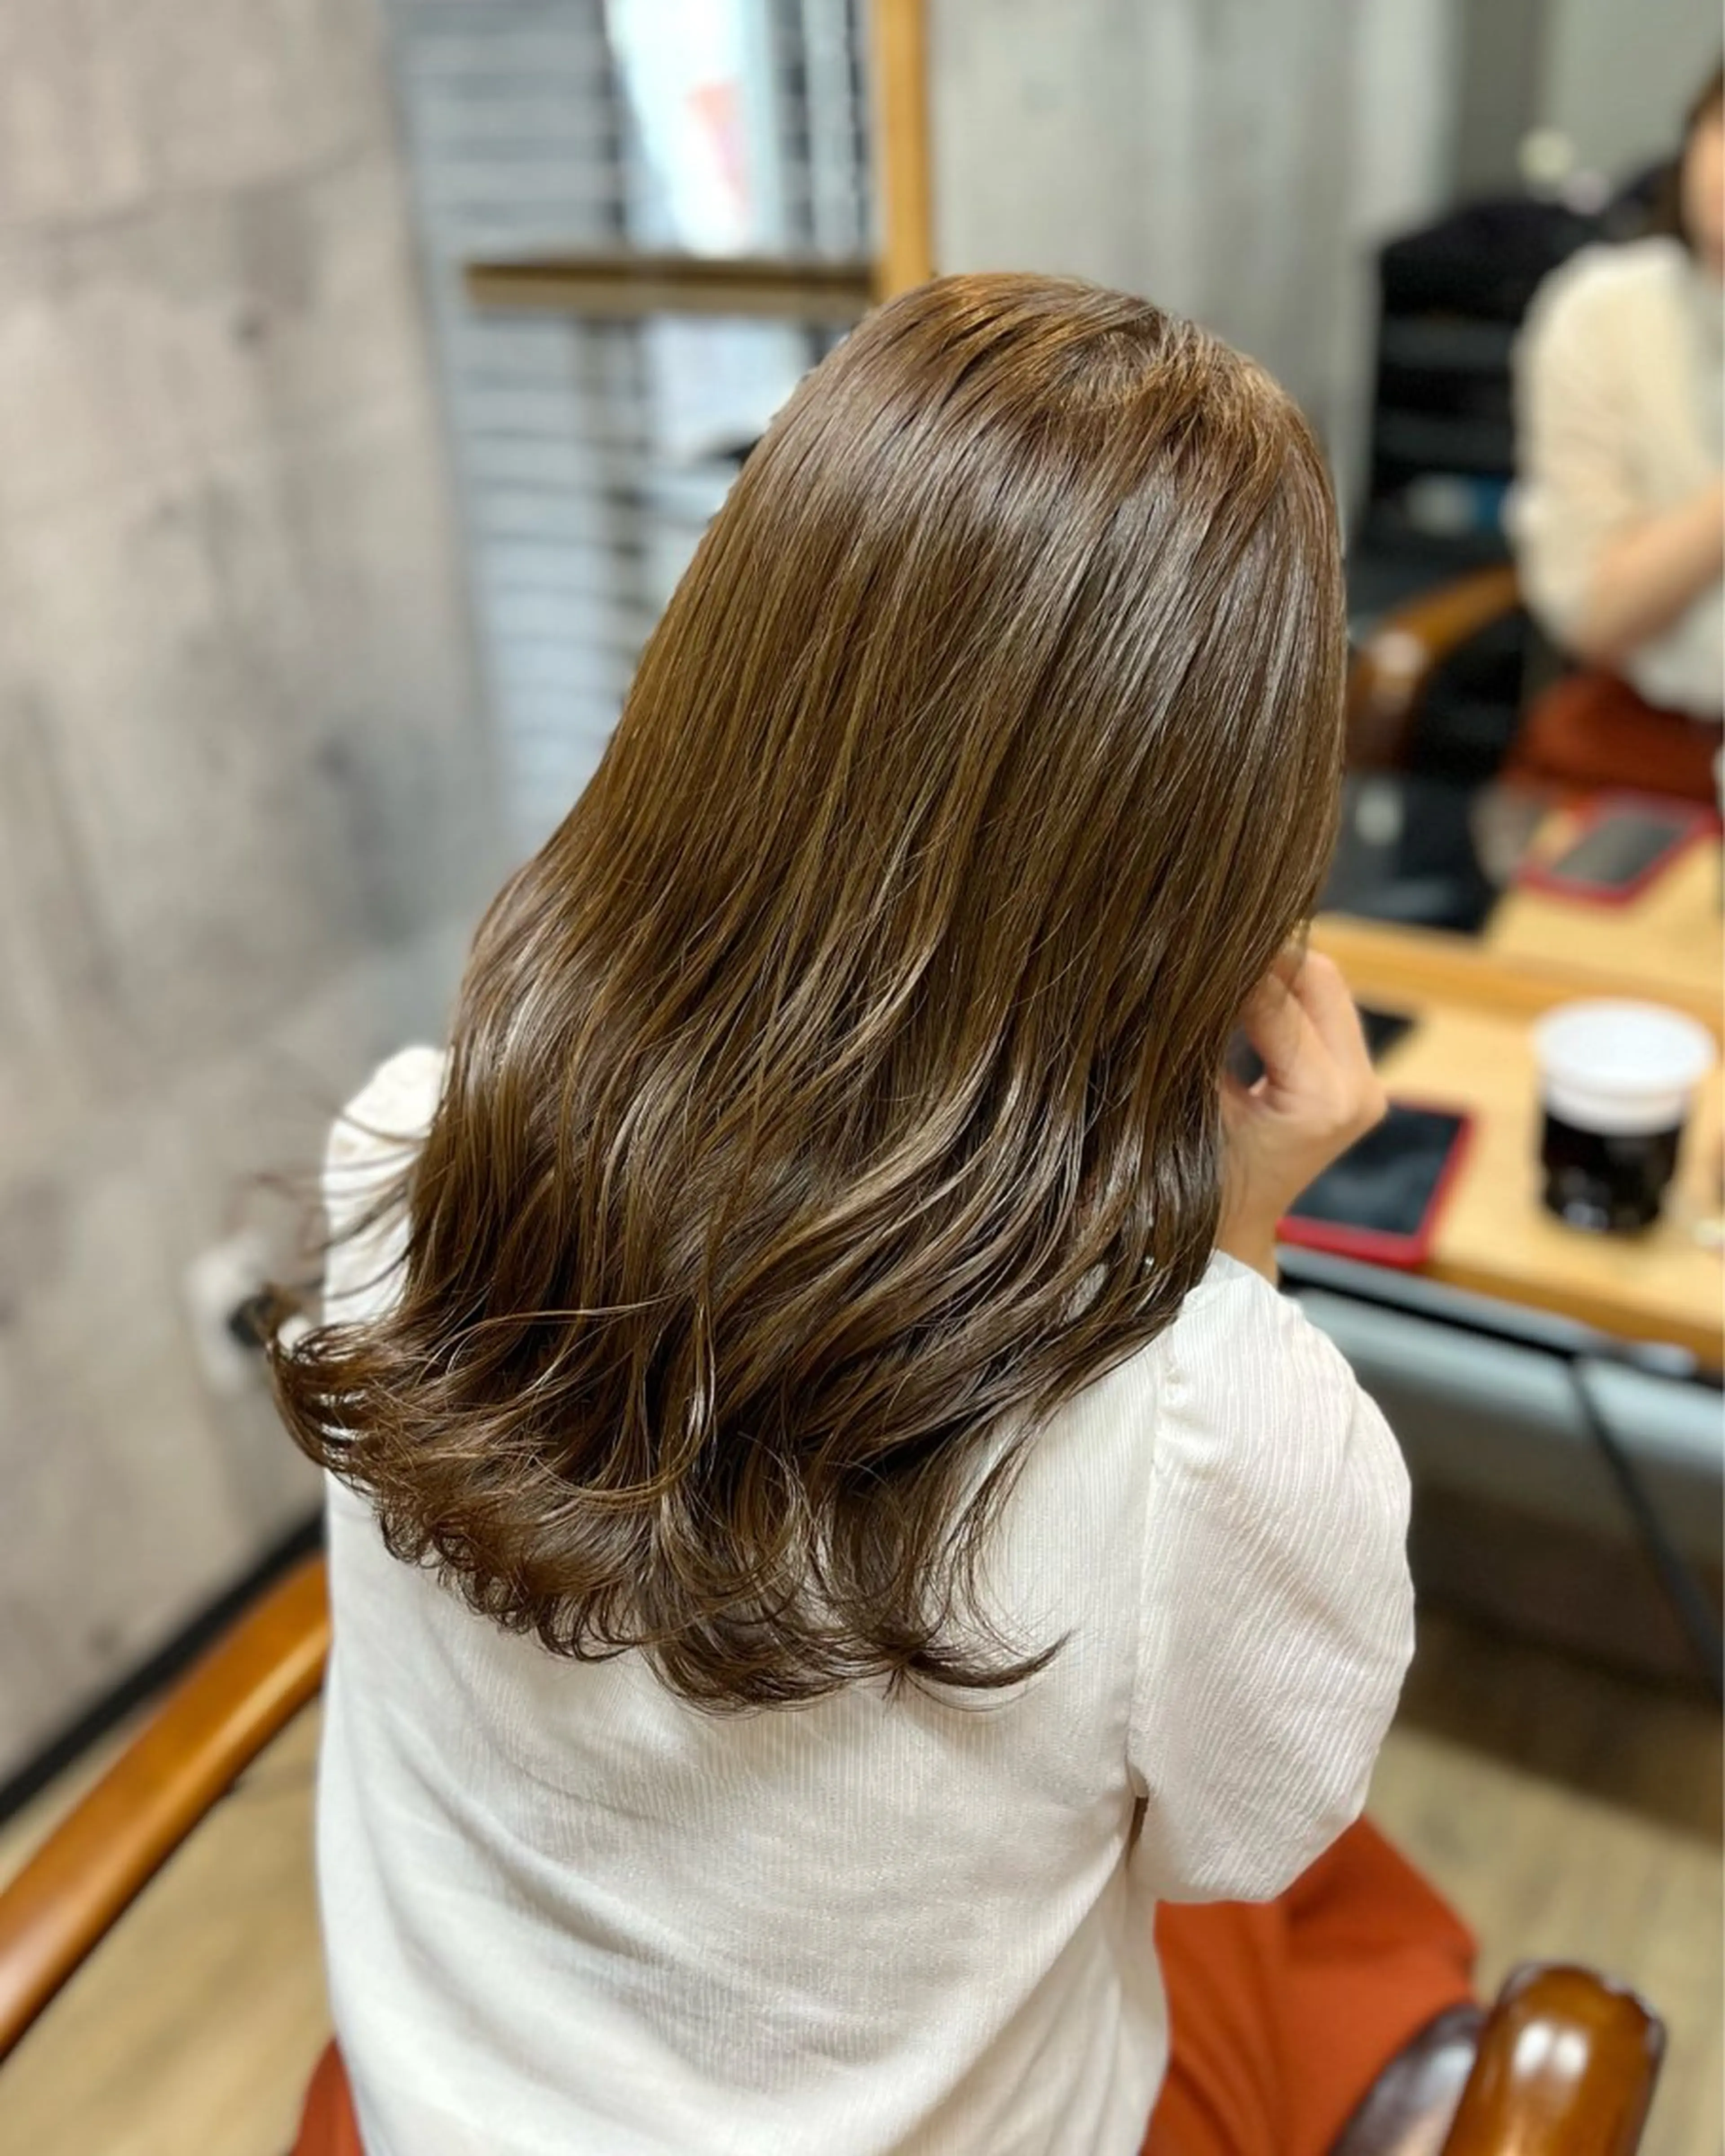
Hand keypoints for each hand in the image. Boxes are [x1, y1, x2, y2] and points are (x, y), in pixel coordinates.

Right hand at [1217, 951, 1387, 1280]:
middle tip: (1207, 946)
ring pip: (1324, 986)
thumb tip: (1183, 967)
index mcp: (1320, 1101)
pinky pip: (1324, 1010)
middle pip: (1317, 977)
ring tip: (1224, 968)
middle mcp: (1358, 1090)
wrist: (1230, 1236)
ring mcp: (1365, 1085)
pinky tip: (1245, 991)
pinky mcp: (1358, 1081)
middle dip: (1261, 955)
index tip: (1185, 944)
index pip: (1273, 999)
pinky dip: (1284, 992)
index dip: (1227, 967)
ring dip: (1275, 970)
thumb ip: (1198, 1037)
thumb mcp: (1190, 1103)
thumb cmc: (1199, 1183)